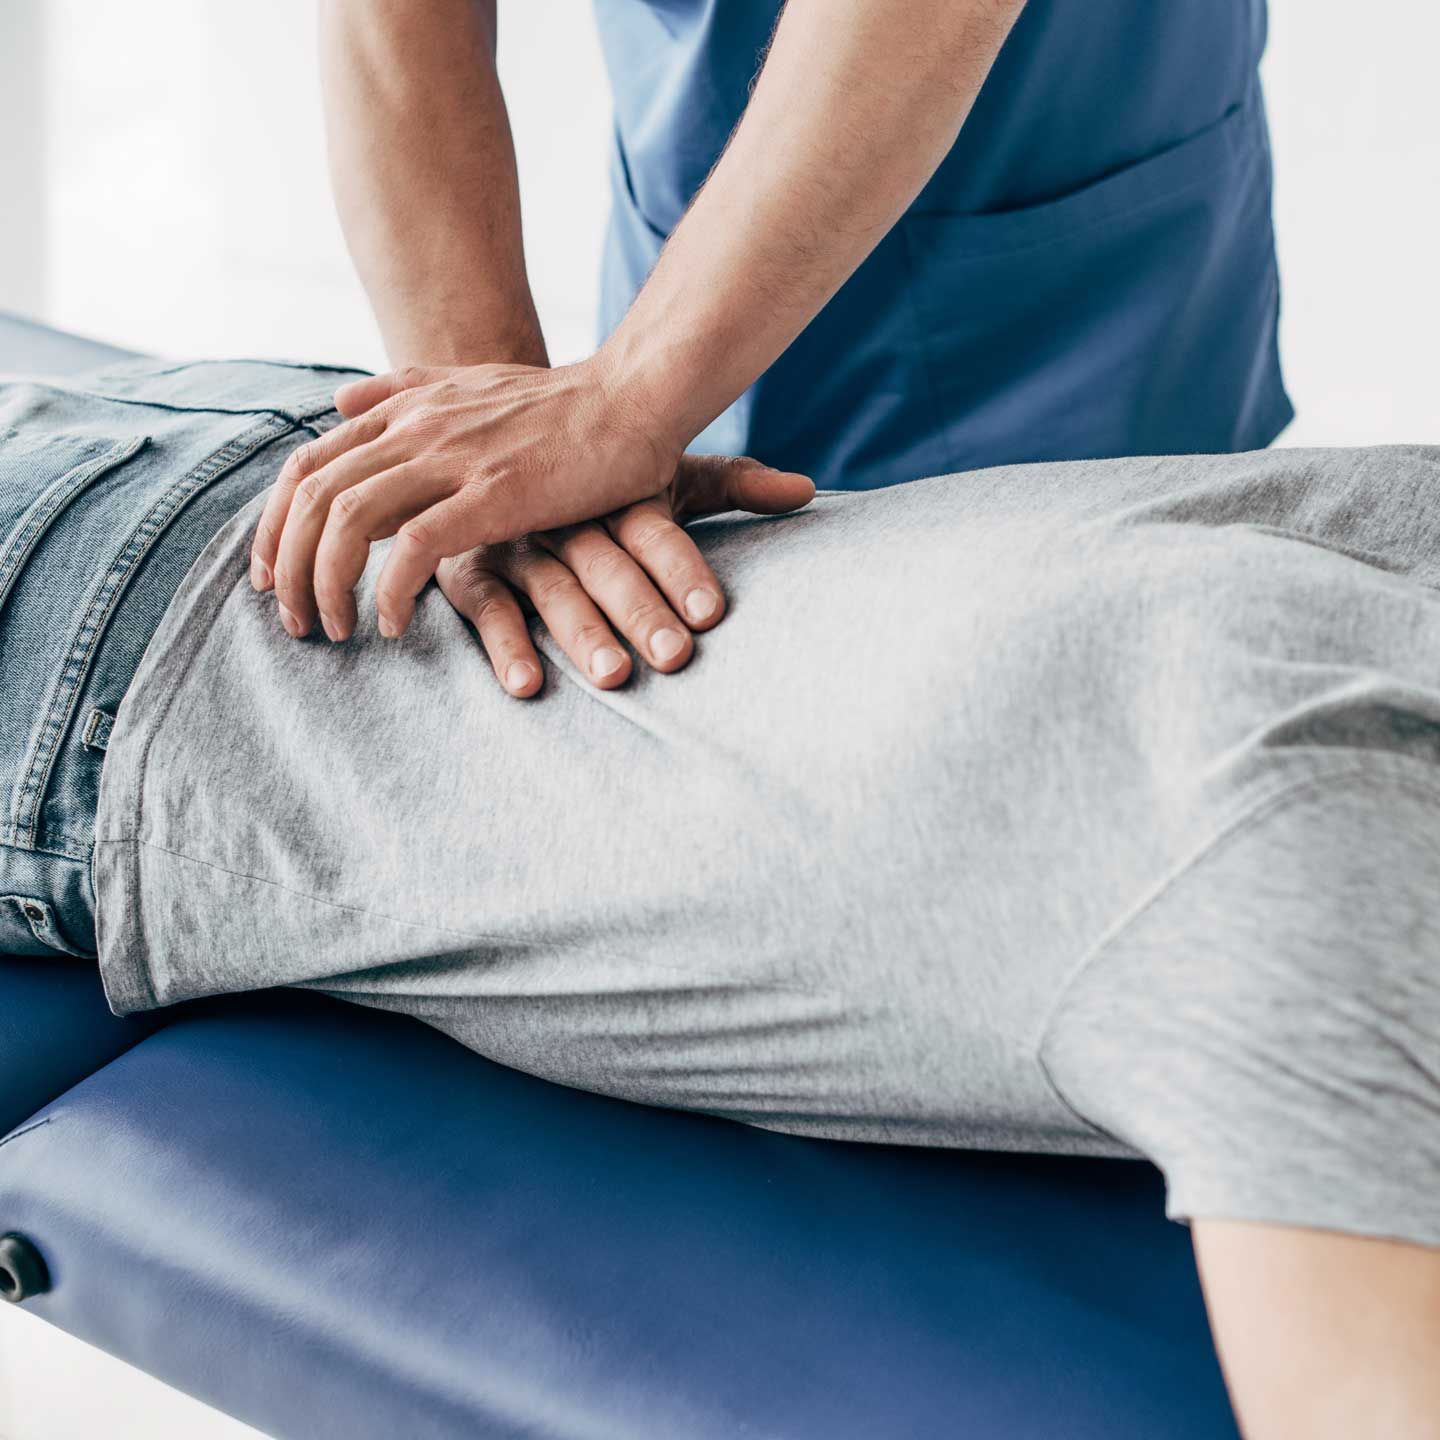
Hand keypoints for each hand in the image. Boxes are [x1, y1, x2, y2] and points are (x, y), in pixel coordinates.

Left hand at [248, 357, 688, 641]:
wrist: (634, 397)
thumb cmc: (563, 404)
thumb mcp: (469, 382)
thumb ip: (401, 391)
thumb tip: (338, 402)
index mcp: (405, 408)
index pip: (306, 467)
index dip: (274, 526)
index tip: (271, 576)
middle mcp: (416, 428)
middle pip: (311, 500)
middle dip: (287, 568)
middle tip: (293, 621)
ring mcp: (453, 458)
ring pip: (347, 523)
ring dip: (326, 586)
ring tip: (333, 631)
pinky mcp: (494, 493)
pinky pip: (413, 548)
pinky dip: (390, 592)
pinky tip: (394, 625)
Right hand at [430, 453, 813, 696]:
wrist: (487, 443)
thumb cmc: (594, 477)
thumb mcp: (661, 477)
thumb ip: (733, 486)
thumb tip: (808, 490)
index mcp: (613, 491)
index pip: (654, 528)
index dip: (681, 568)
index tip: (711, 612)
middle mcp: (565, 513)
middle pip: (607, 563)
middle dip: (641, 610)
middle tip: (674, 657)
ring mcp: (516, 541)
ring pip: (553, 589)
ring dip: (582, 633)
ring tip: (614, 675)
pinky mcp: (468, 570)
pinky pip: (486, 608)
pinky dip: (504, 645)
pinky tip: (526, 684)